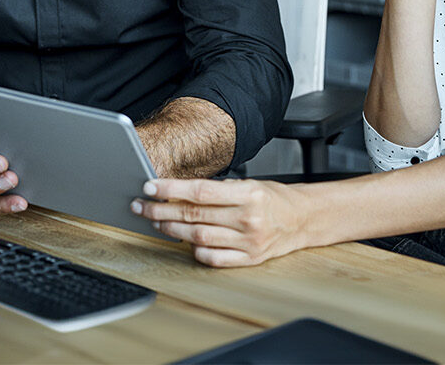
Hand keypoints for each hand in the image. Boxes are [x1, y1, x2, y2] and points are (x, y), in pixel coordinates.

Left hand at [130, 178, 310, 266]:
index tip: (149, 187)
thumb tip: (178, 191)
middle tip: (142, 207)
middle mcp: (248, 219)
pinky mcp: (249, 260)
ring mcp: (248, 242)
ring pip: (198, 238)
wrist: (303, 220)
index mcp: (249, 194)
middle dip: (161, 210)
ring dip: (172, 230)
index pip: (200, 191)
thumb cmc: (274, 199)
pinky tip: (185, 243)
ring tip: (157, 222)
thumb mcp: (249, 184)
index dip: (171, 189)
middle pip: (194, 215)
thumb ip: (217, 190)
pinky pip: (213, 259)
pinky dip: (195, 251)